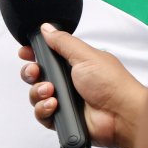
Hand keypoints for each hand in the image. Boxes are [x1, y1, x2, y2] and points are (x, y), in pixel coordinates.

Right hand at [19, 23, 147, 147]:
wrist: (121, 114)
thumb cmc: (112, 84)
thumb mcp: (85, 56)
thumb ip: (63, 42)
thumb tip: (47, 29)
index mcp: (74, 63)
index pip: (47, 56)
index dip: (34, 54)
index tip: (25, 53)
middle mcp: (68, 81)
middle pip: (37, 76)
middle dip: (31, 73)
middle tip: (36, 72)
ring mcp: (65, 101)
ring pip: (36, 95)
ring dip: (38, 92)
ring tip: (51, 91)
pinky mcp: (63, 119)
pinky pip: (42, 114)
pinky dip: (44, 110)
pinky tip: (54, 105)